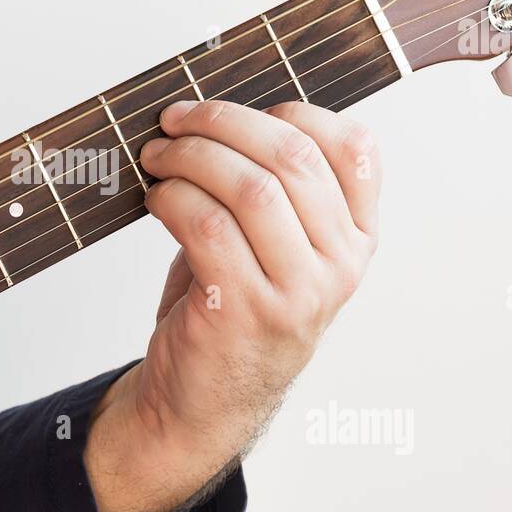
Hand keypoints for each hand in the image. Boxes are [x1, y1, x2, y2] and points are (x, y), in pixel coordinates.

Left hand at [83, 99, 380, 511]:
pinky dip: (172, 197)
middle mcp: (338, 266)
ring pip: (250, 187)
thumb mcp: (278, 251)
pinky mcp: (243, 310)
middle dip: (224, 122)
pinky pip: (206, 225)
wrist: (203, 401)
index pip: (356, 150)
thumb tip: (222, 111)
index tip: (242, 110)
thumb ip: (279, 190)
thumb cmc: (233, 309)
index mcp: (356, 240)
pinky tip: (155, 198)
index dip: (295, 112)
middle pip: (292, 158)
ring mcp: (295, 293)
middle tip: (177, 120)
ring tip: (158, 156)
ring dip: (191, 157)